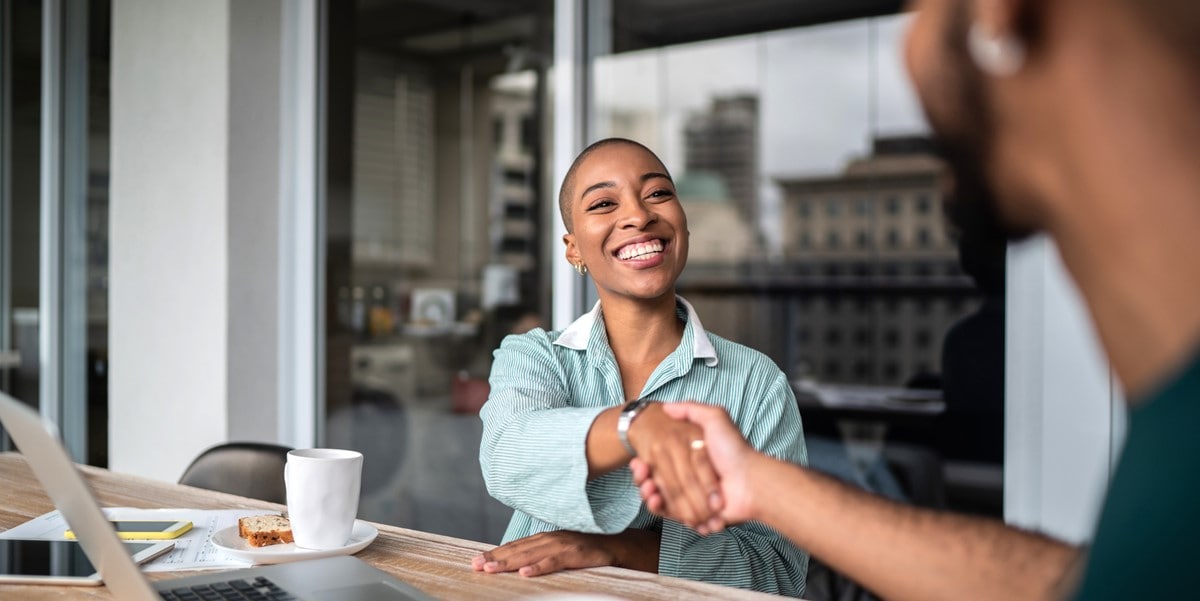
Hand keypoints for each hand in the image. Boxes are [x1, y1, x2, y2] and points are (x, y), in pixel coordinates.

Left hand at [470, 529, 658, 576]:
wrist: (620, 546)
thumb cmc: (589, 551)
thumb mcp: (562, 551)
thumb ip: (542, 554)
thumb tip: (519, 564)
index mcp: (546, 537)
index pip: (516, 546)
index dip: (495, 553)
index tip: (475, 561)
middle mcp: (552, 537)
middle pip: (519, 549)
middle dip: (495, 558)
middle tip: (475, 565)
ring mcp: (565, 544)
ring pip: (531, 554)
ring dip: (510, 562)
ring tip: (491, 569)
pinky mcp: (578, 553)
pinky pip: (555, 561)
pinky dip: (539, 566)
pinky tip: (525, 573)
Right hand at [627, 402, 723, 527]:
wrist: (750, 481)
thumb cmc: (733, 450)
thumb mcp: (715, 419)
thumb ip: (692, 409)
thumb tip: (667, 406)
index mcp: (690, 461)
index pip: (660, 463)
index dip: (646, 464)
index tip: (638, 461)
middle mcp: (690, 480)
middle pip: (657, 482)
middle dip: (644, 479)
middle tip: (639, 473)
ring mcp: (692, 498)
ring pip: (660, 498)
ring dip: (649, 493)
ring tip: (647, 487)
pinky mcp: (694, 516)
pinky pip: (671, 515)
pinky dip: (660, 508)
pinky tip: (654, 498)